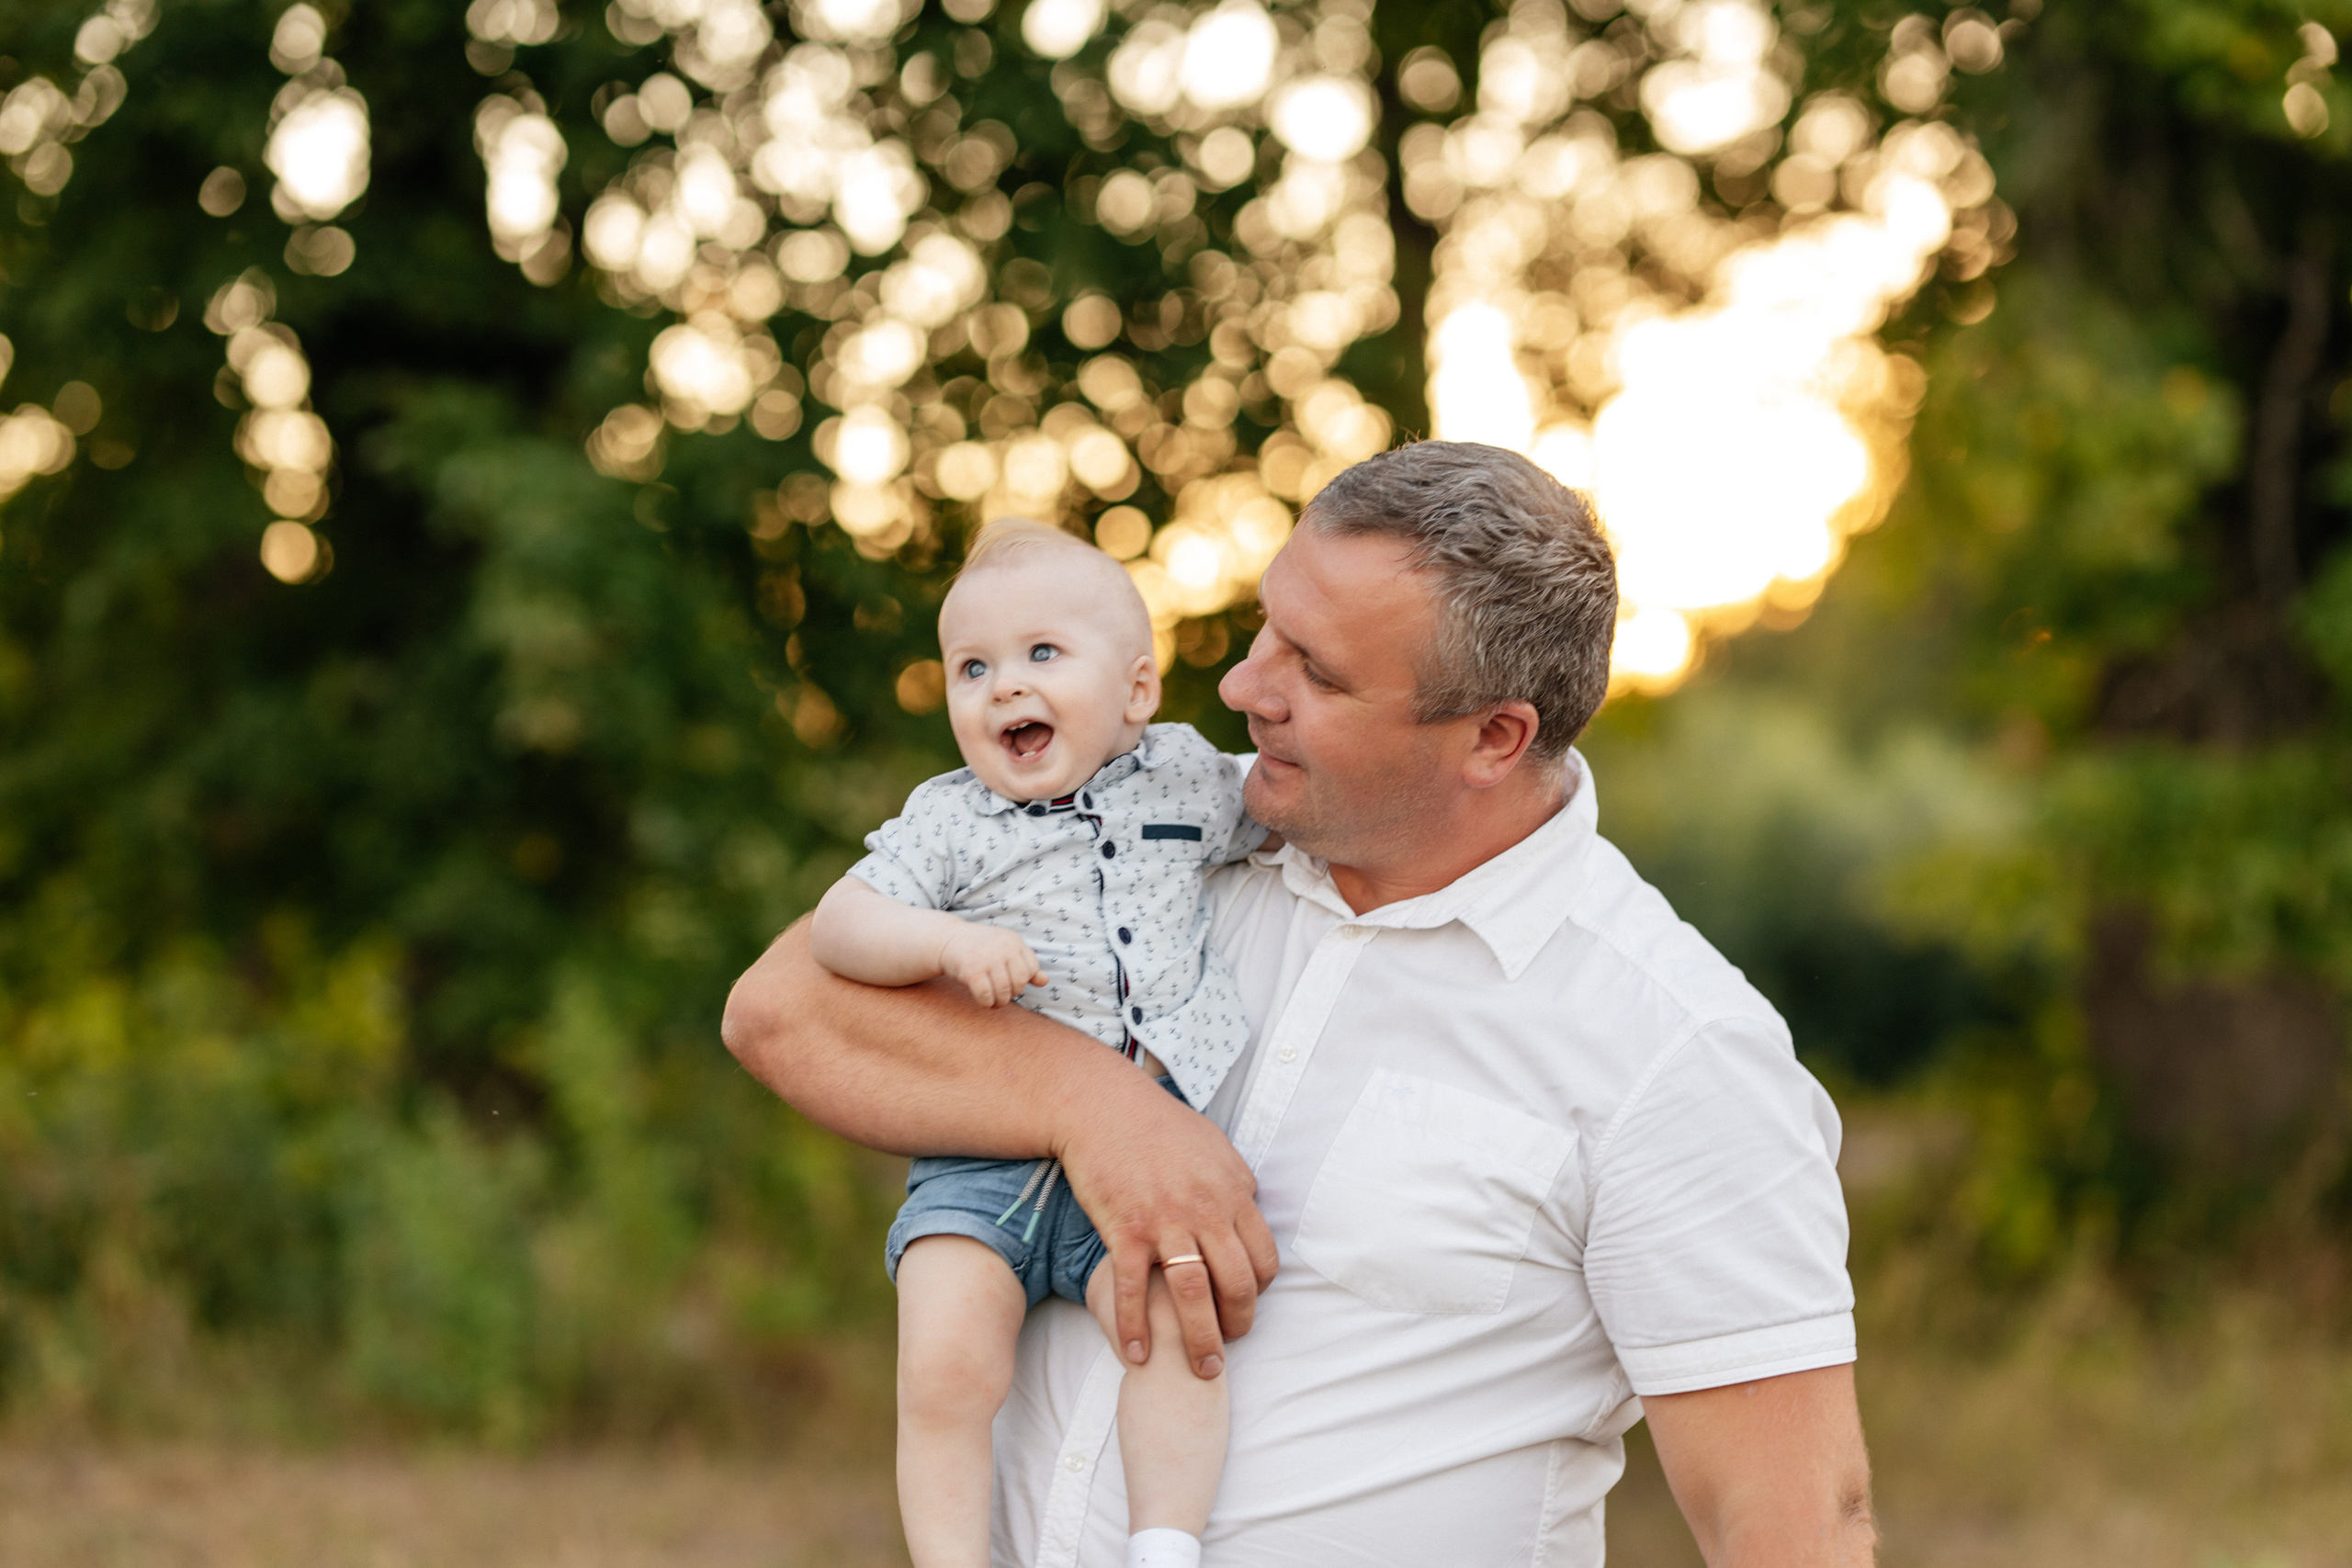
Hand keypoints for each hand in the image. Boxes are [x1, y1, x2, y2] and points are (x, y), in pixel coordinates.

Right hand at [938, 923, 1043, 1007]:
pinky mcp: (971, 971)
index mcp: (1013, 941)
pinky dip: (986, 1003)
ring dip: (999, 1002)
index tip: (1011, 981)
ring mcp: (987, 958)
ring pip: (1003, 991)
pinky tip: (983, 1000)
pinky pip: (986, 996)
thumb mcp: (1005, 950)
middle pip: (1019, 982)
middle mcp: (1003, 947)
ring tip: (994, 1001)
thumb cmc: (980, 948)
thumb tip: (1044, 981)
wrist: (948, 940)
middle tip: (1002, 994)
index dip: (1023, 980)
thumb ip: (1025, 964)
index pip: (1031, 968)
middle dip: (1012, 993)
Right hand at [1058, 1072, 1279, 1379]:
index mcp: (1233, 1192)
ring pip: (1194, 1295)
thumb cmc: (1158, 1123)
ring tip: (1202, 1370)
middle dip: (1238, 1326)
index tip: (1244, 1306)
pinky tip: (1138, 1353)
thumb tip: (1250, 1204)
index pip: (1264, 1259)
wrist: (1103, 1106)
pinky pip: (1133, 1290)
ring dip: (1201, 1341)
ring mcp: (1165, 1222)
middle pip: (1237, 1284)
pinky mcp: (1124, 1231)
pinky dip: (1136, 1328)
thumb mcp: (1215, 1145)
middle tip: (1228, 1350)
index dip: (1258, 1292)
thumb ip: (1236, 1181)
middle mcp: (1206, 1211)